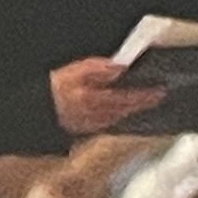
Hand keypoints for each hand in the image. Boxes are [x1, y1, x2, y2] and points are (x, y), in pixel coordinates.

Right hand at [49, 58, 165, 136]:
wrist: (37, 110)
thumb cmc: (54, 88)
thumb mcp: (76, 70)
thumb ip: (99, 68)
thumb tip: (120, 68)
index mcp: (95, 100)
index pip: (127, 98)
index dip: (145, 95)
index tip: (160, 91)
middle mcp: (96, 116)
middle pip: (126, 110)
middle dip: (142, 104)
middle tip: (157, 97)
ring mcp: (91, 125)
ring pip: (119, 118)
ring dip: (132, 111)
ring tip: (144, 103)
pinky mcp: (86, 129)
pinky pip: (109, 123)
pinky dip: (119, 116)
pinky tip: (123, 111)